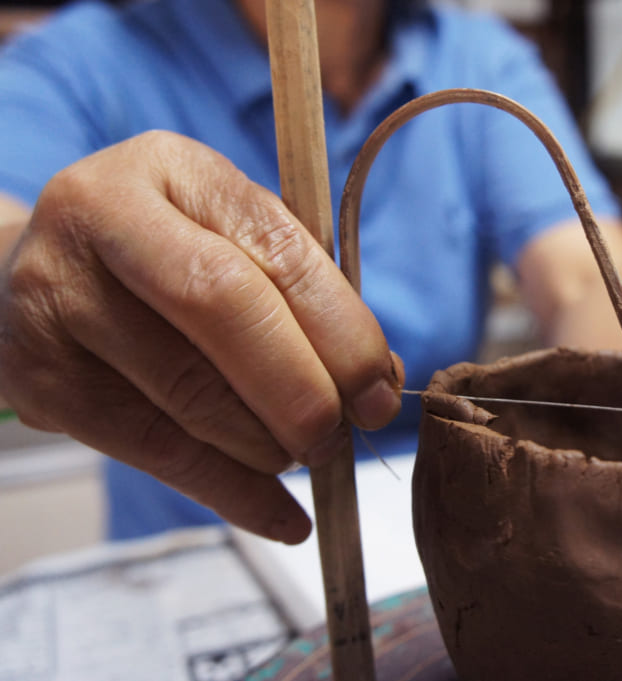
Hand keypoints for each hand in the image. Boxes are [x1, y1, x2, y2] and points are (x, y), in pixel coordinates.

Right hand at [0, 131, 402, 543]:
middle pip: (221, 305)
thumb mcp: (237, 244)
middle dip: (300, 387)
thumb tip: (380, 384)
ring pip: (187, 389)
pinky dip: (229, 490)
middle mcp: (101, 213)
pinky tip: (279, 513)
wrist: (38, 277)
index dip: (341, 328)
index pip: (275, 247)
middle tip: (339, 435)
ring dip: (267, 442)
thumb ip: (310, 299)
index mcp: (174, 167)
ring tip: (302, 455)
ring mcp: (55, 293)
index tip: (380, 391)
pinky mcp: (35, 374)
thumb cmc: (169, 262)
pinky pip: (151, 449)